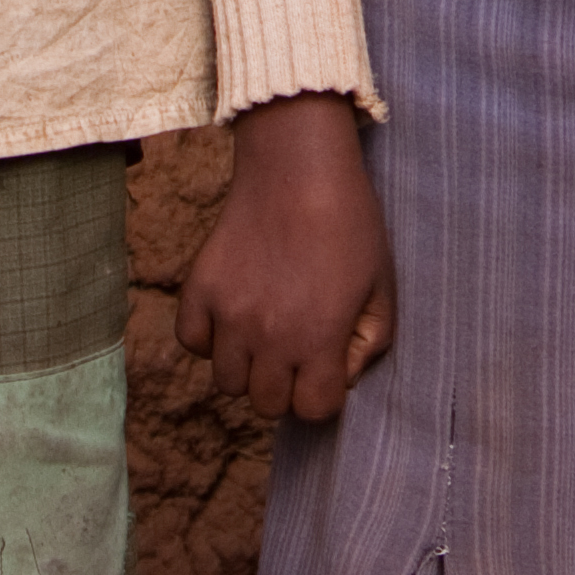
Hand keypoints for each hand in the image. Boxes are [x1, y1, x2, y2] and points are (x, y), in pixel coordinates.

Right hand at [175, 94, 395, 422]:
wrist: (297, 164)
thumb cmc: (350, 220)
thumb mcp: (382, 284)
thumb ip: (370, 341)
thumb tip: (344, 375)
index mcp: (319, 340)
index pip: (313, 410)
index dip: (325, 392)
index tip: (328, 365)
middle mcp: (269, 337)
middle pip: (266, 405)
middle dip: (286, 385)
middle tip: (297, 348)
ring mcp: (229, 315)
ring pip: (227, 381)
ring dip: (247, 365)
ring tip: (265, 329)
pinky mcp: (199, 288)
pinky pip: (192, 341)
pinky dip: (208, 336)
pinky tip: (232, 312)